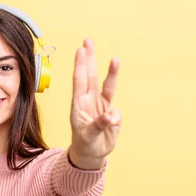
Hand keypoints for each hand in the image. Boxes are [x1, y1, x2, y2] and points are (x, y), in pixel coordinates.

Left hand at [70, 38, 121, 163]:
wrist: (92, 154)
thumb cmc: (85, 144)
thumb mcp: (88, 137)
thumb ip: (98, 126)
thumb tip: (109, 116)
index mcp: (78, 105)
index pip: (79, 81)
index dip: (80, 66)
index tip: (80, 51)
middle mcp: (89, 101)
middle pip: (90, 76)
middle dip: (90, 58)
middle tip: (88, 40)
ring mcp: (101, 105)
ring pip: (106, 85)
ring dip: (110, 72)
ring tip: (115, 58)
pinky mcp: (111, 113)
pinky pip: (116, 109)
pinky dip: (115, 116)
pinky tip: (110, 125)